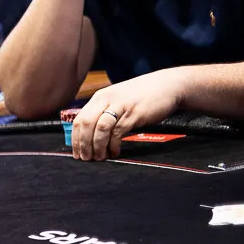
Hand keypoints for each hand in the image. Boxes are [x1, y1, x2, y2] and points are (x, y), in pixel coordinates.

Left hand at [70, 69, 187, 160]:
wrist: (168, 85)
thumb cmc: (142, 96)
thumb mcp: (117, 100)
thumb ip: (104, 113)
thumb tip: (90, 135)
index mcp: (100, 97)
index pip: (79, 119)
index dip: (75, 138)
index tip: (76, 152)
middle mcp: (107, 99)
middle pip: (86, 124)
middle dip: (83, 144)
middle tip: (85, 158)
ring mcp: (120, 106)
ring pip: (100, 128)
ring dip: (97, 146)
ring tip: (99, 157)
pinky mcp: (134, 113)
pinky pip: (118, 131)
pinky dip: (113, 144)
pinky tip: (114, 151)